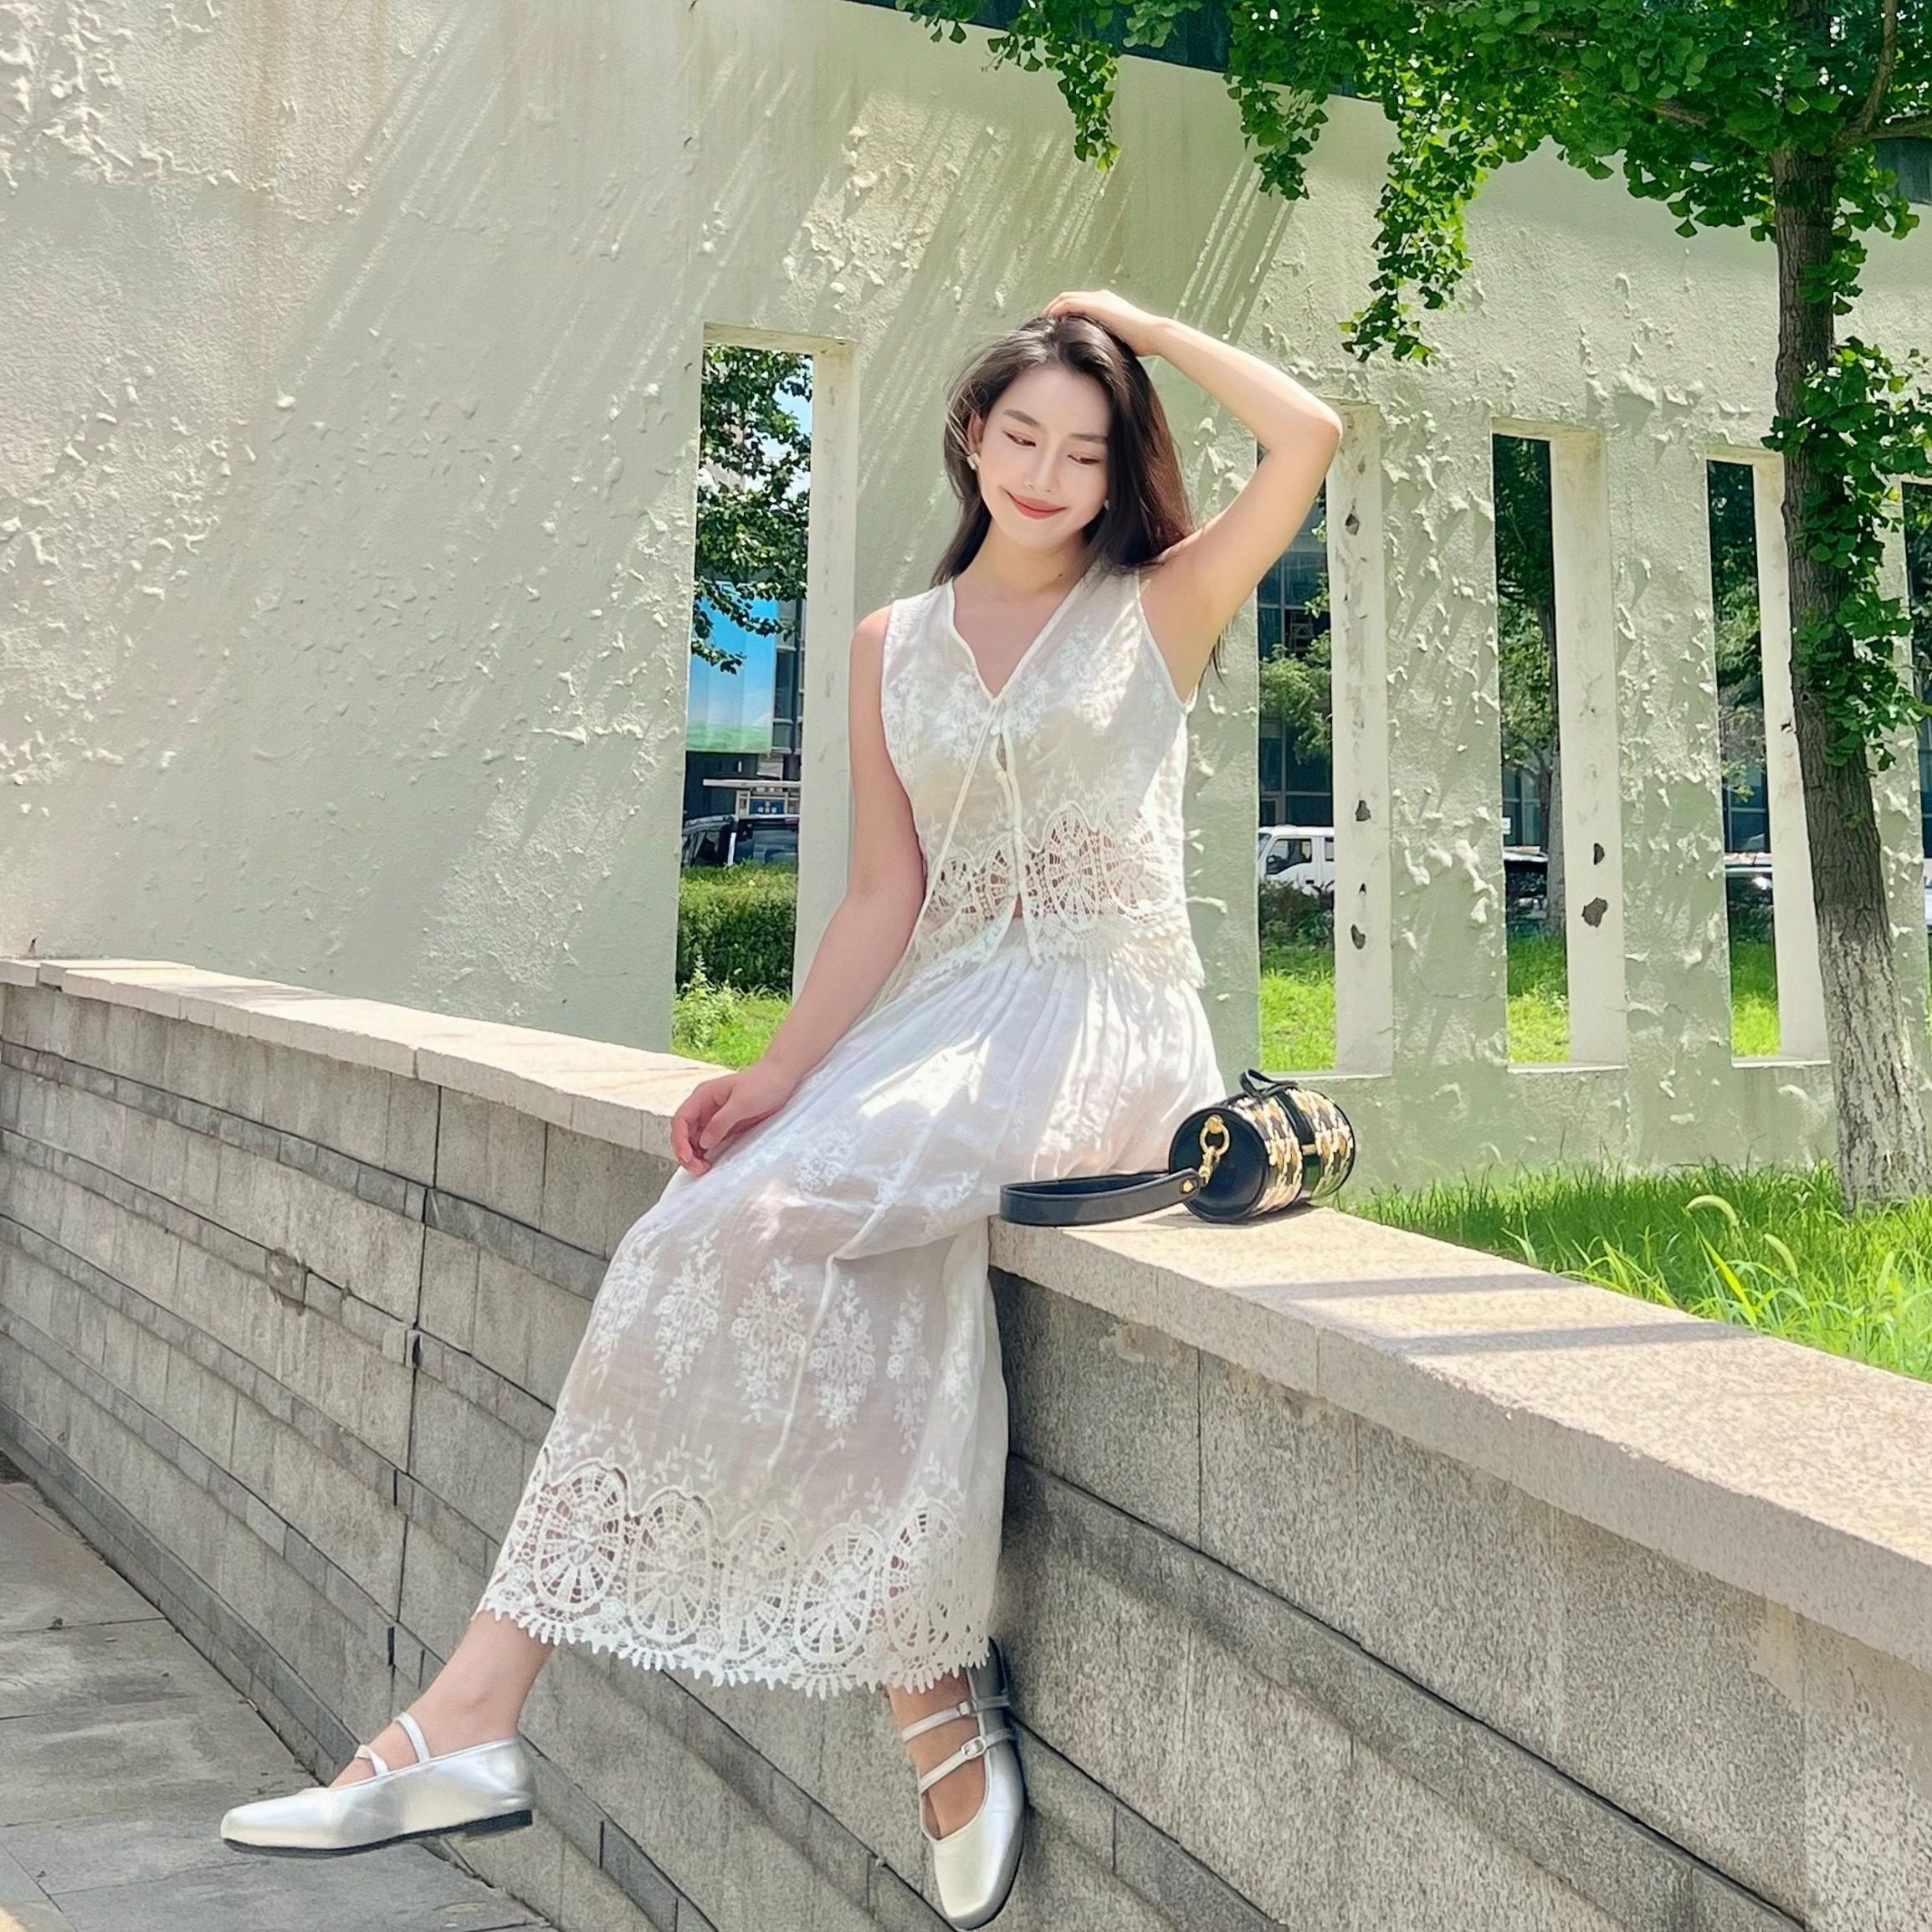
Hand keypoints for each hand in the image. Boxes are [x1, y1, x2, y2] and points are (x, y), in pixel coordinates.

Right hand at [671, 1059, 800, 1174]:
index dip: (679, 1140)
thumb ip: (721, 1122)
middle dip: (685, 1152)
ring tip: (703, 1169)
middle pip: (684, 1132)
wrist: (781, 1079)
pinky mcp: (725, 1126)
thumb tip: (703, 1143)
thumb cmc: (763, 1084)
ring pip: (695, 1140)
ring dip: (695, 1155)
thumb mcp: (742, 1103)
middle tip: (697, 1169)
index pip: (681, 1119)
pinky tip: (710, 1162)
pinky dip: (706, 1154)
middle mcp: (704, 1107)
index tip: (687, 1157)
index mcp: (703, 1096)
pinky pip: (709, 1142)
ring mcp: (714, 1117)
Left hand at [1042, 289, 1165, 357]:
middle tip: (1043, 323)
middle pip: (1068, 297)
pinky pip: (1068, 303)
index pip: (1079, 303)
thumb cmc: (1142, 342)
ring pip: (1065, 298)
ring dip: (1051, 308)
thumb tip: (1098, 357)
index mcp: (1106, 303)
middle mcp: (1101, 297)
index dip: (1064, 311)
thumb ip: (1106, 341)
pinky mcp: (1096, 304)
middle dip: (1054, 308)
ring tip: (1042, 322)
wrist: (1153, 333)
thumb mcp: (1119, 340)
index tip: (1054, 325)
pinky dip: (1056, 310)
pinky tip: (1049, 320)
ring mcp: (1098, 299)